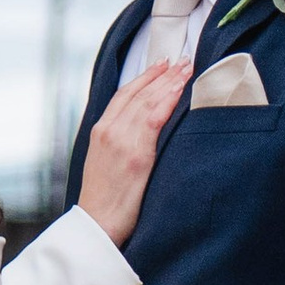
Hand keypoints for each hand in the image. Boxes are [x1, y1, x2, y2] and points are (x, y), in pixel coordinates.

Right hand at [77, 57, 190, 246]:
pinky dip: (167, 100)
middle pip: (138, 93)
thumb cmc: (104, 201)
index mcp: (100, 131)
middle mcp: (108, 131)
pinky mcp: (135, 154)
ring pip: (147, 101)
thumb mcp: (105, 164)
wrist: (96, 225)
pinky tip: (180, 88)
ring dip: (170, 81)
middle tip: (182, 59)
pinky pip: (153, 119)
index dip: (144, 77)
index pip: (124, 95)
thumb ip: (119, 143)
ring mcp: (121, 140)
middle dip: (162, 73)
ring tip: (187, 68)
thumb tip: (140, 134)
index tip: (162, 65)